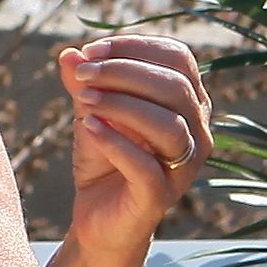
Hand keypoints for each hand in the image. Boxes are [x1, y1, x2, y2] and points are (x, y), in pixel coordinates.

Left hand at [55, 32, 213, 266]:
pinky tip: (87, 126)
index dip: (135, 48)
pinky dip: (115, 142)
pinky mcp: (160, 197)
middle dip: (124, 72)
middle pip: (175, 88)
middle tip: (82, 74)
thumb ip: (84, 83)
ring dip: (122, 104)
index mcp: (190, 103)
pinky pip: (146, 166)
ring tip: (83, 99)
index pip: (179, 59)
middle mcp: (198, 133)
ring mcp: (184, 168)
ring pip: (169, 126)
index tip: (91, 50)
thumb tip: (69, 54)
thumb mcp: (91, 111)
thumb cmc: (104, 157)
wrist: (97, 217)